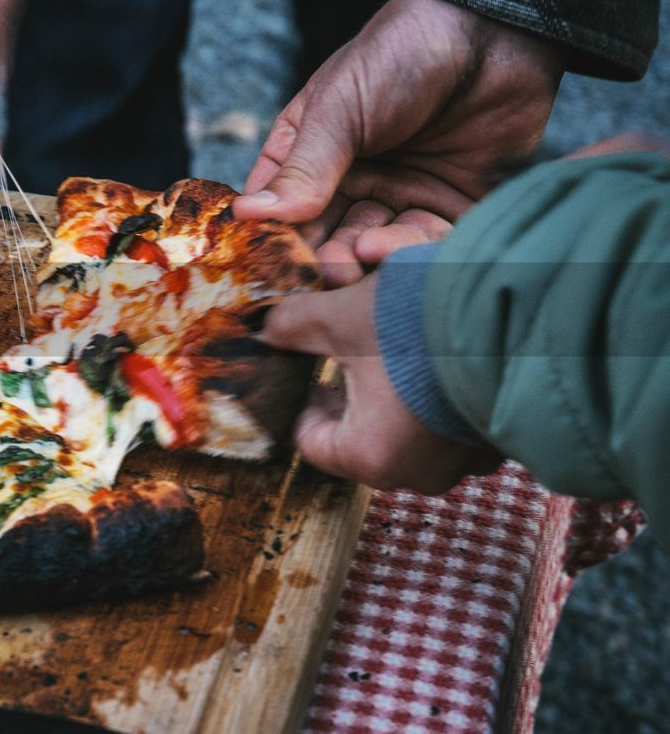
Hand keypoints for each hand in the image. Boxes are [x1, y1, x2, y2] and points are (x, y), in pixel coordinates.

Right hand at [234, 0, 564, 281]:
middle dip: (322, 258)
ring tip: (358, 258)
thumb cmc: (399, 54)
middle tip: (322, 273)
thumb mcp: (338, 109)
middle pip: (327, 237)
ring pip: (374, 247)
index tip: (268, 265)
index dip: (273, 238)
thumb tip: (250, 214)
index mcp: (312, 155)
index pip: (281, 208)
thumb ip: (303, 168)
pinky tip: (393, 251)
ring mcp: (404, 196)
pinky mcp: (453, 208)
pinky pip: (427, 244)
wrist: (493, 28)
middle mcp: (354, 183)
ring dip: (363, 259)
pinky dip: (409, 253)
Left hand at [259, 275, 502, 493]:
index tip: (302, 369)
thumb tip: (264, 326)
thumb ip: (293, 325)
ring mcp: (463, 460)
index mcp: (370, 458)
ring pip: (406, 428)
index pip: (310, 441)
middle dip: (347, 392)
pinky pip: (449, 421)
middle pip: (359, 436)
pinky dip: (435, 393)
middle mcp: (419, 473)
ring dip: (393, 391)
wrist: (523, 314)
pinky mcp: (497, 437)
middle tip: (341, 351)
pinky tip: (434, 354)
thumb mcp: (343, 317)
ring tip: (389, 347)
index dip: (300, 399)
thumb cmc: (422, 325)